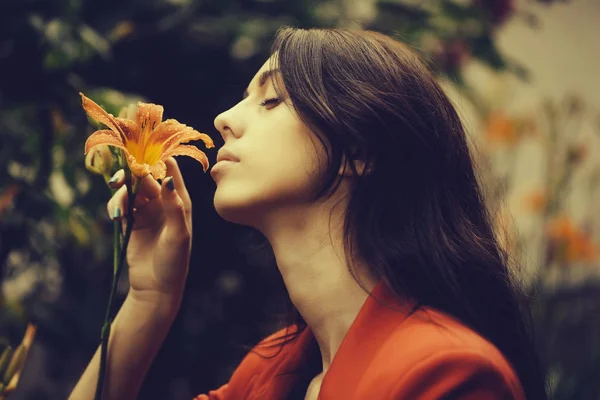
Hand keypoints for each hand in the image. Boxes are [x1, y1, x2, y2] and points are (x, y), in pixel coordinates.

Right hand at [106, 157, 191, 306]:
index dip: (157, 157)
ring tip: (116, 197)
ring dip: (121, 189)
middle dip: (131, 173)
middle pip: (145, 177)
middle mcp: (163, 202)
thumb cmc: (174, 261)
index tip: (142, 147)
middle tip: (119, 176)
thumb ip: (173, 206)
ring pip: (130, 189)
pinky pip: (121, 205)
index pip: (170, 170)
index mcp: (179, 200)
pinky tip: (116, 214)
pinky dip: (116, 204)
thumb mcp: (178, 233)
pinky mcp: (131, 222)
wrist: (156, 287)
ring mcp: (146, 211)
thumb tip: (167, 178)